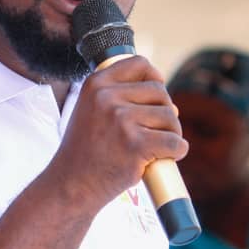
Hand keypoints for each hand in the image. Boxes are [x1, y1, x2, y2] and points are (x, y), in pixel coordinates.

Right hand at [47, 56, 187, 214]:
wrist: (71, 185)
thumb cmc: (85, 151)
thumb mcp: (90, 110)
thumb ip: (116, 95)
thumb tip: (166, 95)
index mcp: (96, 84)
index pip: (139, 64)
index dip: (154, 77)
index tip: (155, 96)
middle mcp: (107, 97)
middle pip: (160, 92)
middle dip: (164, 113)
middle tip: (153, 133)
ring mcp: (121, 120)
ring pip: (170, 116)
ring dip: (171, 133)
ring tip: (155, 148)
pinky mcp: (136, 144)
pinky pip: (175, 142)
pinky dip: (177, 151)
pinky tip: (165, 158)